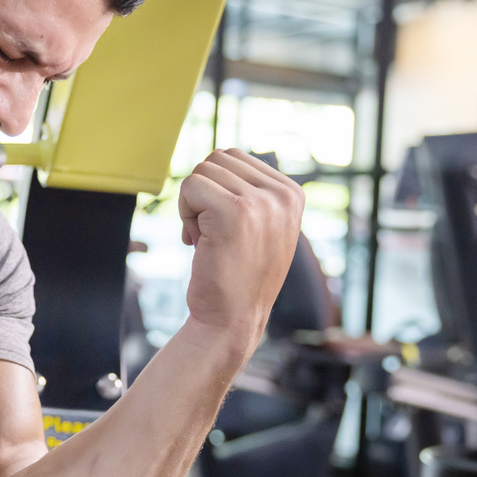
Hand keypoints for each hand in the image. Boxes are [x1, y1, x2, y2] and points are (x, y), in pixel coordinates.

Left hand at [179, 149, 305, 351]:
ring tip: (206, 239)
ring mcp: (261, 202)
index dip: (216, 188)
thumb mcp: (260, 227)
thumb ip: (251, 192)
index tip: (223, 226)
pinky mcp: (235, 211)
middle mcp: (283, 194)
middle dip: (203, 193)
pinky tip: (196, 243)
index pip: (235, 157)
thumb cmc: (238, 276)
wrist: (233, 321)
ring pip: (202, 171)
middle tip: (209, 232)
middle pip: (217, 158)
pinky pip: (190, 186)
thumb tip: (220, 156)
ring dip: (192, 205)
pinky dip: (183, 213)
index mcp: (292, 193)